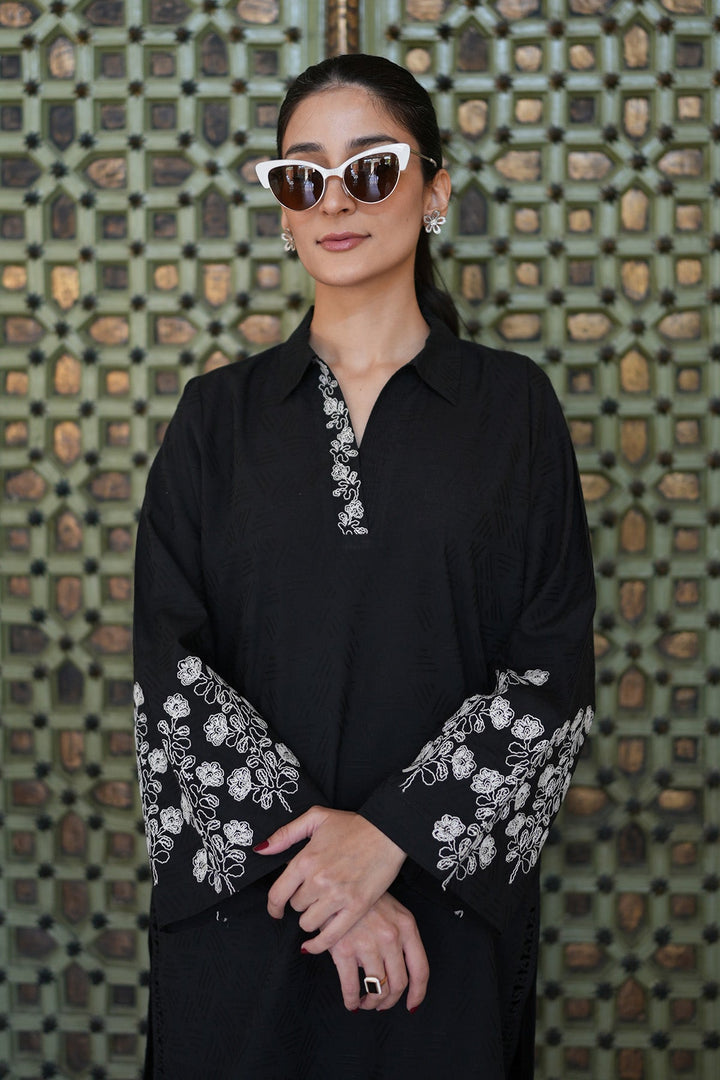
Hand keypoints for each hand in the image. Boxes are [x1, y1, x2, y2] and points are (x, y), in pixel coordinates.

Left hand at [255, 806, 405, 953]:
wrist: (388, 832)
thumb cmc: (353, 824)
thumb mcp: (316, 818)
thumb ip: (286, 834)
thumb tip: (261, 849)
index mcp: (306, 859)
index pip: (277, 893)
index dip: (273, 906)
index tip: (276, 910)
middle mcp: (318, 880)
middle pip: (296, 907)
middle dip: (300, 903)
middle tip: (311, 896)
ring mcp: (338, 896)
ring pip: (309, 923)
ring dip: (311, 918)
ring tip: (320, 909)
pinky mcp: (356, 907)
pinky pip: (330, 936)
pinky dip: (319, 944)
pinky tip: (314, 943)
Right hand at [328, 892, 428, 1012]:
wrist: (337, 884)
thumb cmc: (364, 898)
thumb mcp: (392, 911)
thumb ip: (400, 937)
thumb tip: (396, 969)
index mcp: (406, 927)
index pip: (420, 969)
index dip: (417, 993)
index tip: (411, 1005)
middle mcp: (390, 937)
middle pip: (398, 984)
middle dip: (390, 1000)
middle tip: (381, 1004)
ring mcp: (368, 944)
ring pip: (377, 989)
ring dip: (371, 1002)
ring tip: (365, 1002)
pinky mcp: (344, 949)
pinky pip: (351, 987)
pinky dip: (351, 1000)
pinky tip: (351, 1002)